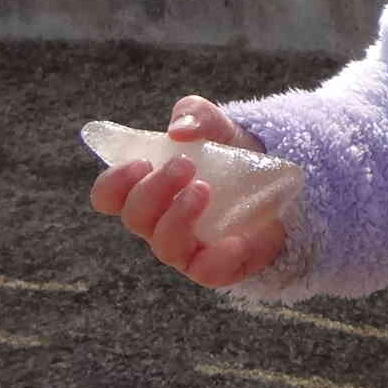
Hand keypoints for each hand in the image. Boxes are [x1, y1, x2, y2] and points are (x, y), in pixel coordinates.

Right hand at [87, 95, 285, 288]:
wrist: (278, 184)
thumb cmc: (230, 155)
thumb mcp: (217, 125)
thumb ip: (194, 115)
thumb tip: (180, 131)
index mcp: (147, 190)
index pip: (108, 197)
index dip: (113, 184)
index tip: (140, 163)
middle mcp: (160, 222)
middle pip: (136, 217)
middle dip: (154, 189)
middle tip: (185, 164)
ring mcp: (187, 248)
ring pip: (165, 245)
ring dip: (179, 216)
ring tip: (204, 189)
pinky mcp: (219, 265)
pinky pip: (208, 272)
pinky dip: (219, 257)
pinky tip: (236, 239)